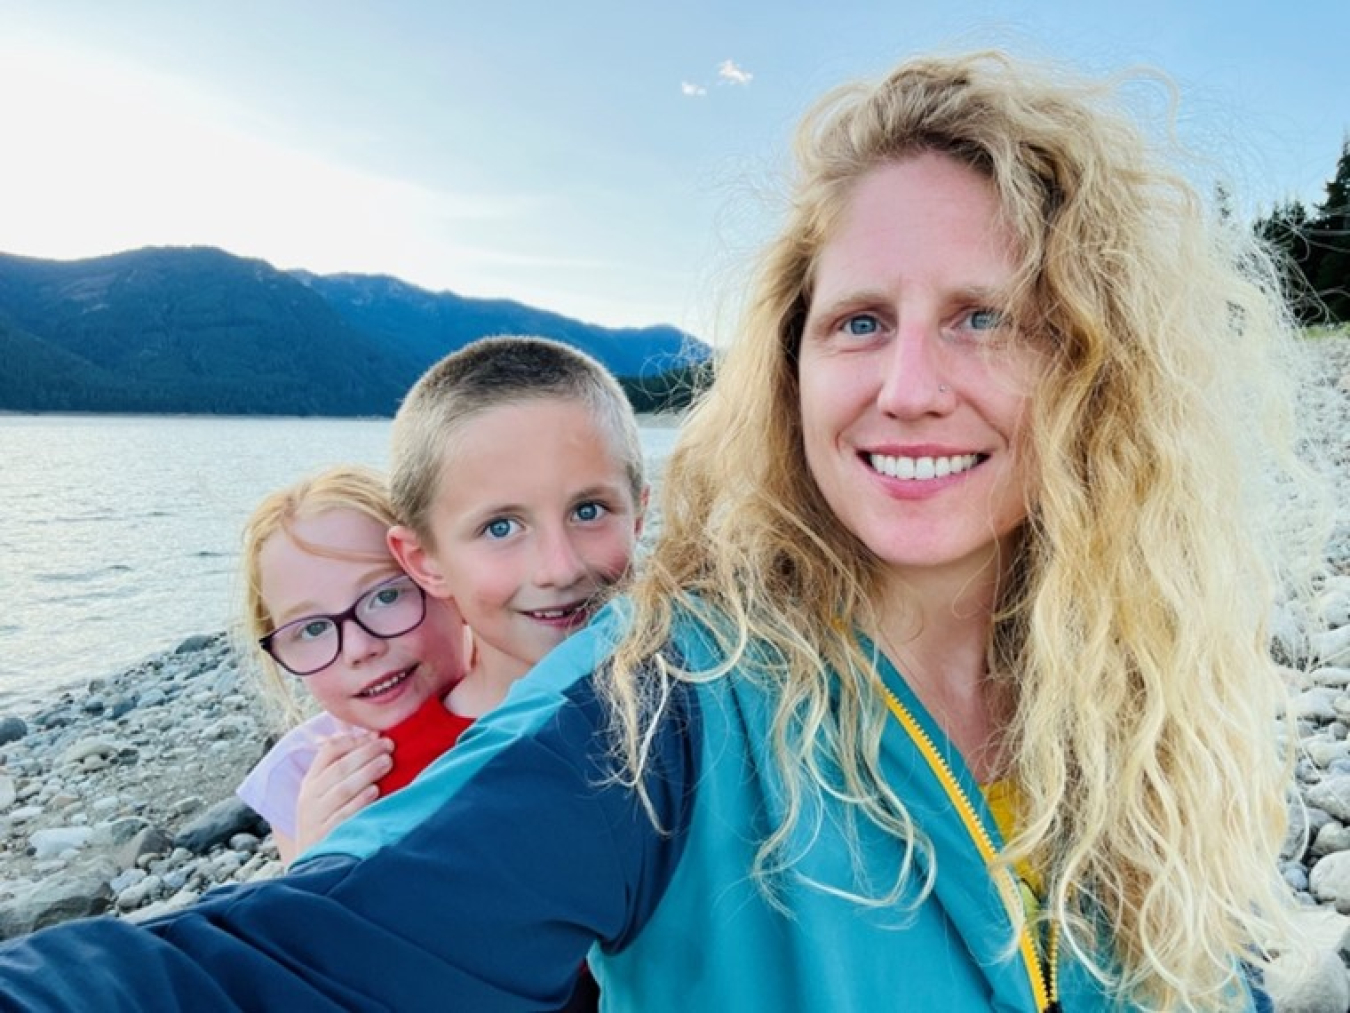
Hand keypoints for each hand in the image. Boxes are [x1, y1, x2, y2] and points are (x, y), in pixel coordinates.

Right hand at [292, 732, 393, 856]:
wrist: (312, 868)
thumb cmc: (327, 823)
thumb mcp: (325, 795)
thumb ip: (343, 769)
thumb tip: (373, 738)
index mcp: (311, 782)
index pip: (328, 752)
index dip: (353, 741)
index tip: (376, 735)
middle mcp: (309, 797)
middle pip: (339, 768)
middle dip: (366, 753)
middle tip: (389, 746)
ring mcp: (315, 817)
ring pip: (342, 789)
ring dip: (366, 773)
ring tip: (387, 762)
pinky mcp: (324, 836)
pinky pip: (343, 815)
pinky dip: (359, 802)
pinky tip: (375, 792)